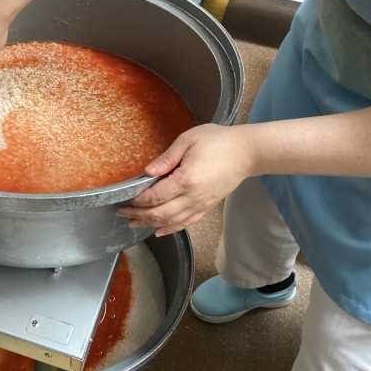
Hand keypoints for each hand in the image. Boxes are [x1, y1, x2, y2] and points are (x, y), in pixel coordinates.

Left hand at [117, 123, 253, 236]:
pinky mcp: (207, 206)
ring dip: (151, 224)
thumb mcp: (188, 140)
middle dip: (139, 216)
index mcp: (186, 180)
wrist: (247, 152)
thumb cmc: (218, 141)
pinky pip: (186, 222)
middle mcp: (193, 197)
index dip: (138, 201)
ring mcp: (201, 204)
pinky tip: (160, 230)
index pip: (155, 197)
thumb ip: (166, 158)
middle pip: (160, 214)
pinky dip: (171, 228)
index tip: (125, 201)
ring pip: (171, 221)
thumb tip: (148, 172)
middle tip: (123, 214)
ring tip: (134, 224)